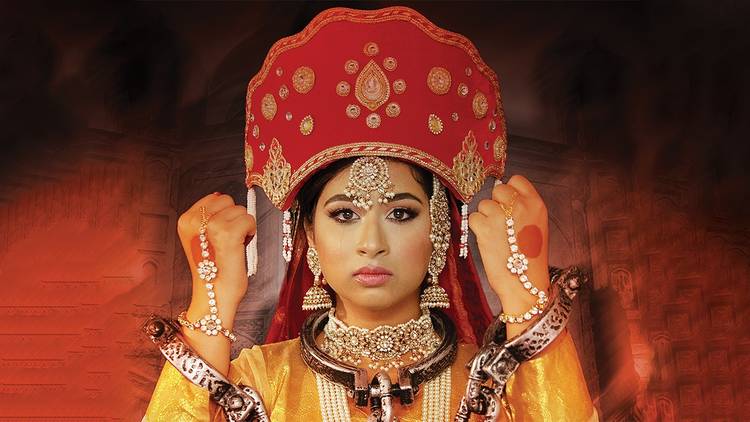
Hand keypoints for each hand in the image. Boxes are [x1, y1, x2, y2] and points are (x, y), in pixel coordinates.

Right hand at [177, 193, 255, 327]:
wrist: (214, 296)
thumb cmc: (212, 269)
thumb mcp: (201, 237)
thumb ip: (207, 216)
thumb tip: (219, 196)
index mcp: (185, 220)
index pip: (215, 197)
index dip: (224, 214)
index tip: (219, 234)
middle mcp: (194, 221)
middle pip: (227, 200)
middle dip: (233, 217)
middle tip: (227, 240)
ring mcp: (211, 227)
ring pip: (240, 210)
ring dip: (242, 226)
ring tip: (232, 245)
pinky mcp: (227, 235)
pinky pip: (249, 219)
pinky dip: (251, 232)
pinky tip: (241, 246)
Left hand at [468, 175, 549, 327]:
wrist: (524, 284)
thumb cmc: (530, 259)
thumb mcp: (536, 226)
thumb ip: (523, 208)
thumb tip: (502, 194)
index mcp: (536, 204)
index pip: (517, 180)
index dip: (509, 190)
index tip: (508, 204)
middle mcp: (519, 206)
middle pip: (498, 189)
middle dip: (496, 204)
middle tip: (502, 224)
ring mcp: (501, 216)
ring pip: (483, 204)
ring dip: (485, 217)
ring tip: (496, 235)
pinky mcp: (484, 228)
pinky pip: (473, 217)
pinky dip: (476, 228)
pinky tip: (488, 241)